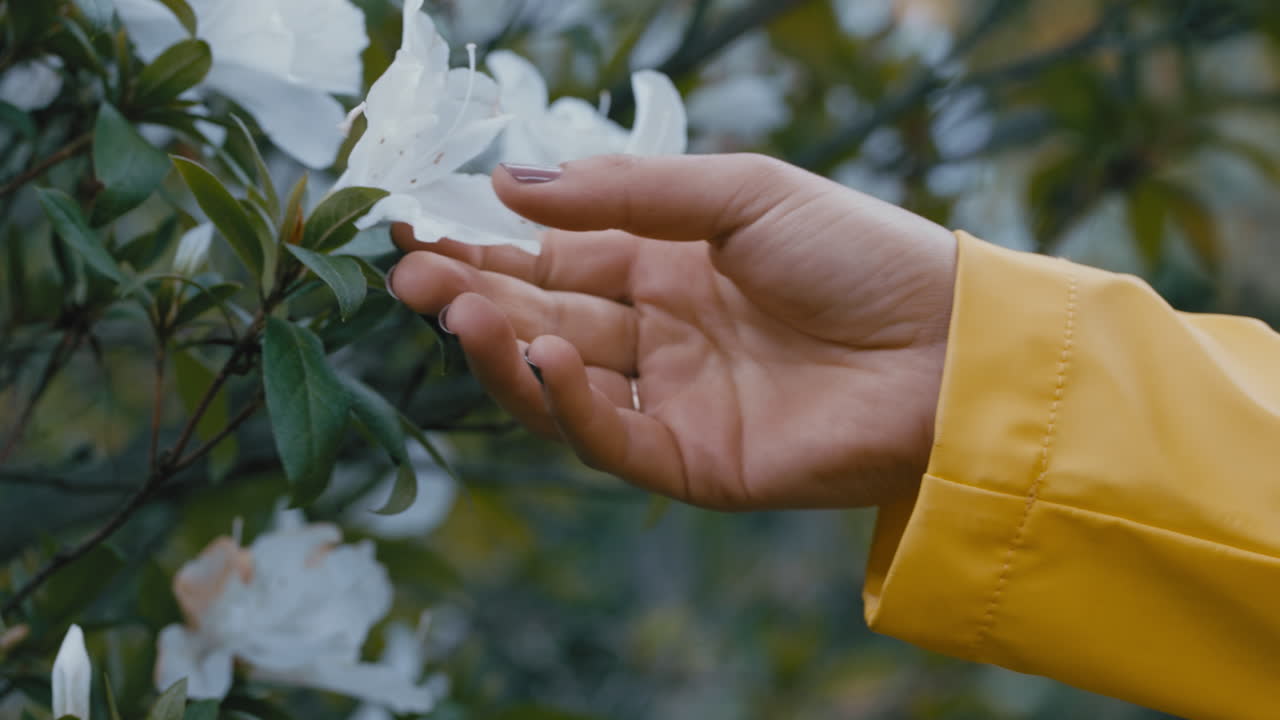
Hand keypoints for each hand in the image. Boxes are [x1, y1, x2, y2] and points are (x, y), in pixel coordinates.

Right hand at [387, 154, 956, 508]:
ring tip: (457, 313)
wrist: (949, 347)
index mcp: (669, 266)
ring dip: (505, 350)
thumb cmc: (857, 254)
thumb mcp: (740, 194)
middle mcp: (661, 334)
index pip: (555, 259)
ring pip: (562, 382)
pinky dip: (570, 403)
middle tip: (407, 278)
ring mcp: (674, 399)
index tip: (416, 228)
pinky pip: (612, 437)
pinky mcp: (693, 462)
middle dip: (474, 298)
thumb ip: (626, 194)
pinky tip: (545, 356)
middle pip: (544, 317)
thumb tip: (510, 183)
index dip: (487, 247)